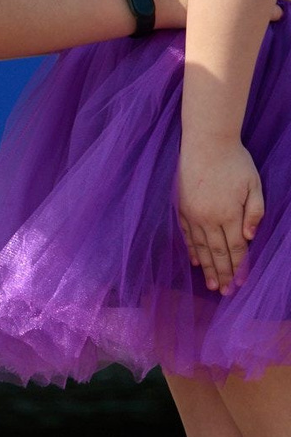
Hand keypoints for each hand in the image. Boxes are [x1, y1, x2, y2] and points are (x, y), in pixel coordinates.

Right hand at [179, 137, 263, 294]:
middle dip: (222, 274)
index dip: (239, 267)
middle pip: (217, 252)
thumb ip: (255, 211)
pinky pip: (186, 235)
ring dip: (207, 268)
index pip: (236, 247)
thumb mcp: (255, 185)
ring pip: (200, 247)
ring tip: (210, 285)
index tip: (240, 284)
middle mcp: (208, 218)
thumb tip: (251, 236)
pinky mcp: (182, 208)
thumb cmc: (235, 162)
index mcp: (229, 214)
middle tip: (224, 293)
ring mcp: (192, 214)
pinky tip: (196, 261)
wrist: (205, 144)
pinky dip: (192, 250)